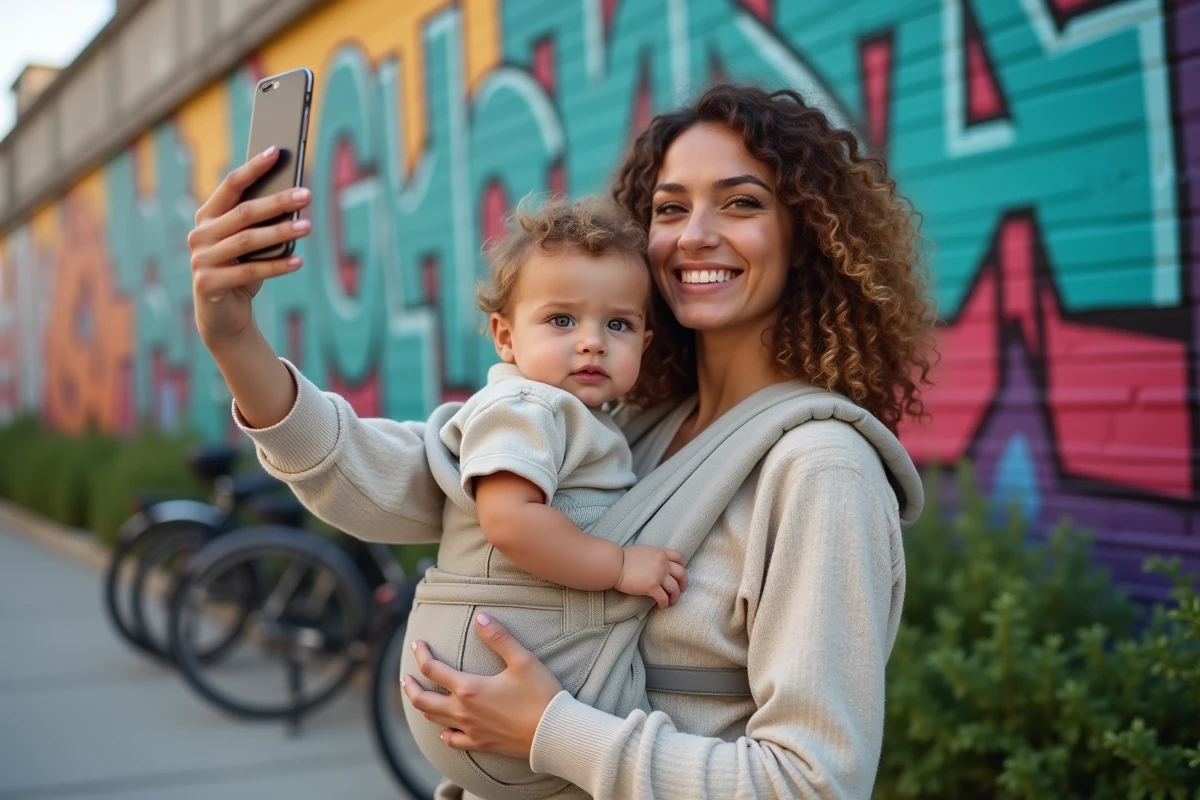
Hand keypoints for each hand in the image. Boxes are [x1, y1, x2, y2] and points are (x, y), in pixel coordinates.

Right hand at [188, 146, 313, 344]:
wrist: (223, 314)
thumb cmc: (241, 270)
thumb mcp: (250, 244)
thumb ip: (260, 223)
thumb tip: (293, 196)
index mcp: (207, 216)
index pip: (230, 185)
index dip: (254, 168)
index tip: (277, 151)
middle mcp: (199, 234)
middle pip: (243, 212)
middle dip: (277, 201)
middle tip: (306, 194)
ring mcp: (200, 259)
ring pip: (247, 241)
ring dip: (280, 232)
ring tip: (307, 226)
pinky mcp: (208, 283)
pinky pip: (249, 271)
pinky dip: (276, 266)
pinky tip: (299, 260)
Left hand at [403, 613, 561, 759]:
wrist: (553, 733)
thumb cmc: (540, 694)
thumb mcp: (522, 660)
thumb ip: (498, 637)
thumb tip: (479, 617)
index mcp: (469, 688)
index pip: (433, 670)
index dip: (421, 655)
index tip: (417, 644)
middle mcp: (463, 711)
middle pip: (423, 700)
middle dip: (410, 686)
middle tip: (405, 677)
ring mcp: (470, 730)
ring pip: (434, 719)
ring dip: (422, 706)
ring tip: (419, 696)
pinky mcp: (481, 744)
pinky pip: (453, 741)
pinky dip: (444, 733)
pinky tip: (444, 729)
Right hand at [615, 545, 686, 607]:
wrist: (614, 564)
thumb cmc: (623, 558)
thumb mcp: (643, 551)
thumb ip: (653, 557)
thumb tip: (655, 566)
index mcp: (660, 553)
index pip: (679, 557)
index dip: (682, 566)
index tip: (680, 574)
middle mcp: (662, 562)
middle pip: (681, 574)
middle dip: (683, 584)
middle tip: (680, 591)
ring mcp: (658, 574)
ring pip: (675, 588)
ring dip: (675, 597)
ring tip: (671, 602)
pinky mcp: (652, 586)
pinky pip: (664, 597)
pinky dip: (665, 603)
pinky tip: (662, 606)